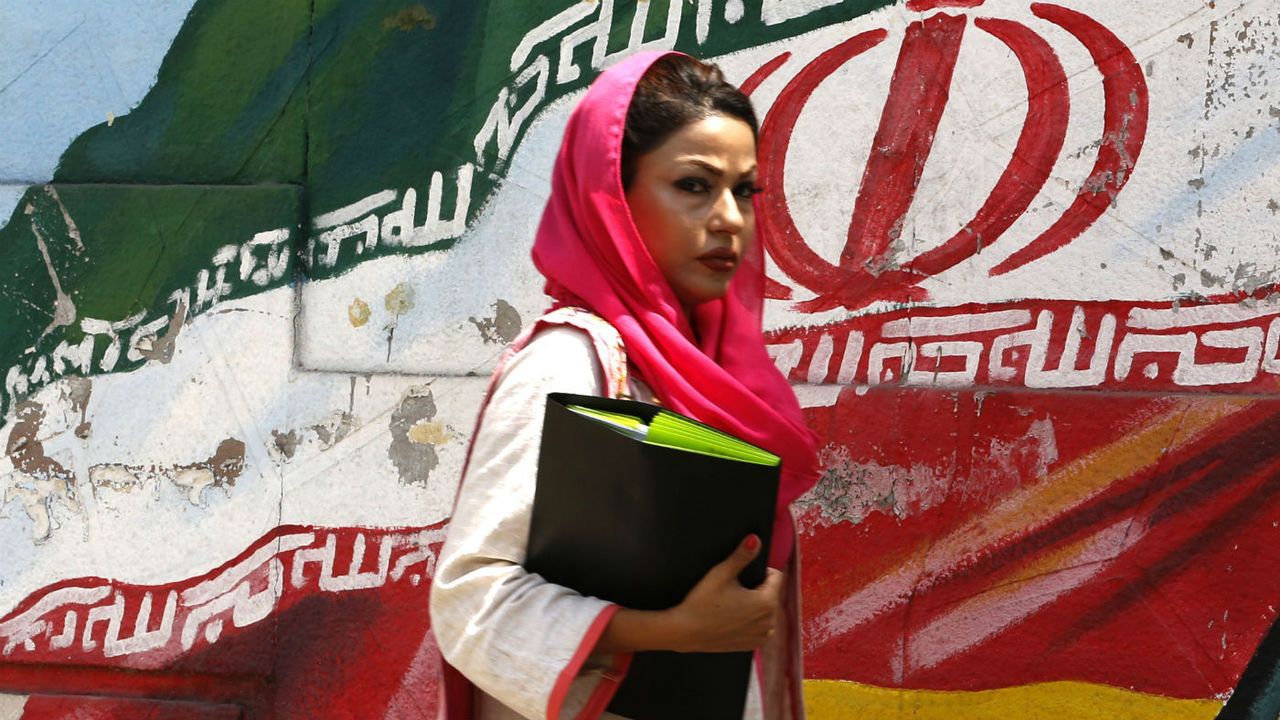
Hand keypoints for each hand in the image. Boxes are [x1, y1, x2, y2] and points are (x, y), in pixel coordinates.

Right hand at [664, 534, 782, 652]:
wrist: (685, 632)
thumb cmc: (702, 603)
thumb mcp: (721, 574)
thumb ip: (742, 555)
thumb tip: (756, 539)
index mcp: (767, 602)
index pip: (776, 576)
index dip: (759, 572)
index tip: (740, 576)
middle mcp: (769, 622)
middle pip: (771, 594)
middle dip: (757, 589)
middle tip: (732, 591)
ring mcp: (761, 636)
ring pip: (766, 611)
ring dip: (756, 606)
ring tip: (731, 605)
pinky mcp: (752, 645)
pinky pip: (759, 627)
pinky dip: (750, 622)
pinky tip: (732, 619)